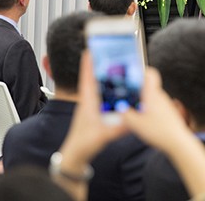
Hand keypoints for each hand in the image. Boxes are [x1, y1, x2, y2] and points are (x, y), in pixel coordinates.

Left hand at [59, 51, 127, 165]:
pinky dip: (112, 90)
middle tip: (108, 52)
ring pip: (100, 87)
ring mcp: (93, 107)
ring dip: (107, 76)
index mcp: (87, 102)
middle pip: (95, 77)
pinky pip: (105, 97)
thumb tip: (129, 120)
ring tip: (116, 66)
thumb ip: (115, 129)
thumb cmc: (82, 144)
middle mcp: (90, 101)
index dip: (89, 62)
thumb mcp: (100, 136)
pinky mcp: (97, 113)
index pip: (87, 77)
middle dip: (100, 64)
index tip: (91, 47)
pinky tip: (121, 90)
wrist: (75, 156)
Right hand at [122, 68, 189, 152]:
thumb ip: (125, 115)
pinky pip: (156, 107)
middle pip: (148, 87)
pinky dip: (149, 111)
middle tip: (127, 98)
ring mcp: (165, 105)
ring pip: (151, 98)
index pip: (150, 73)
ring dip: (143, 103)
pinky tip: (144, 122)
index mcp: (153, 94)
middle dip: (137, 92)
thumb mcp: (136, 124)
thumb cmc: (160, 132)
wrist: (178, 142)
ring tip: (135, 113)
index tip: (132, 74)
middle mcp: (160, 97)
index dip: (142, 70)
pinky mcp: (168, 113)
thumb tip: (119, 108)